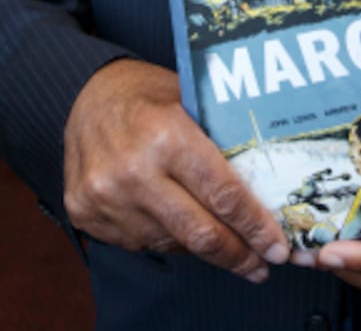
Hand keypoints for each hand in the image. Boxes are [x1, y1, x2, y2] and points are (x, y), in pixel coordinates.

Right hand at [62, 59, 289, 281]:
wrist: (84, 94)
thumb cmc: (146, 95)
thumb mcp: (191, 101)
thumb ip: (223, 142)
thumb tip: (270, 190)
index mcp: (165, 136)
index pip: (223, 195)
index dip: (255, 227)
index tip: (276, 248)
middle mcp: (133, 171)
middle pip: (200, 233)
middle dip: (238, 255)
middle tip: (261, 266)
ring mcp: (105, 197)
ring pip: (172, 243)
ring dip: (203, 249)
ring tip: (224, 245)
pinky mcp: (86, 214)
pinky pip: (141, 243)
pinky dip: (167, 239)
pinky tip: (179, 227)